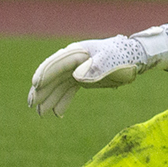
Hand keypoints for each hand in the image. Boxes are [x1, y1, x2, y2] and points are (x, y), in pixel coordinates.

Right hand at [27, 24, 167, 116]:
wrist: (135, 57)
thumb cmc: (122, 56)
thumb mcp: (110, 61)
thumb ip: (95, 68)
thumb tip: (76, 77)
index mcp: (77, 52)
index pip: (56, 63)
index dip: (45, 74)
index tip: (36, 85)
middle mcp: (72, 60)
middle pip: (52, 76)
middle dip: (41, 90)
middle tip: (33, 105)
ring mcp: (75, 69)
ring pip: (58, 85)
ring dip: (49, 98)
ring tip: (41, 114)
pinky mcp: (80, 78)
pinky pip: (67, 90)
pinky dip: (62, 100)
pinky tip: (57, 113)